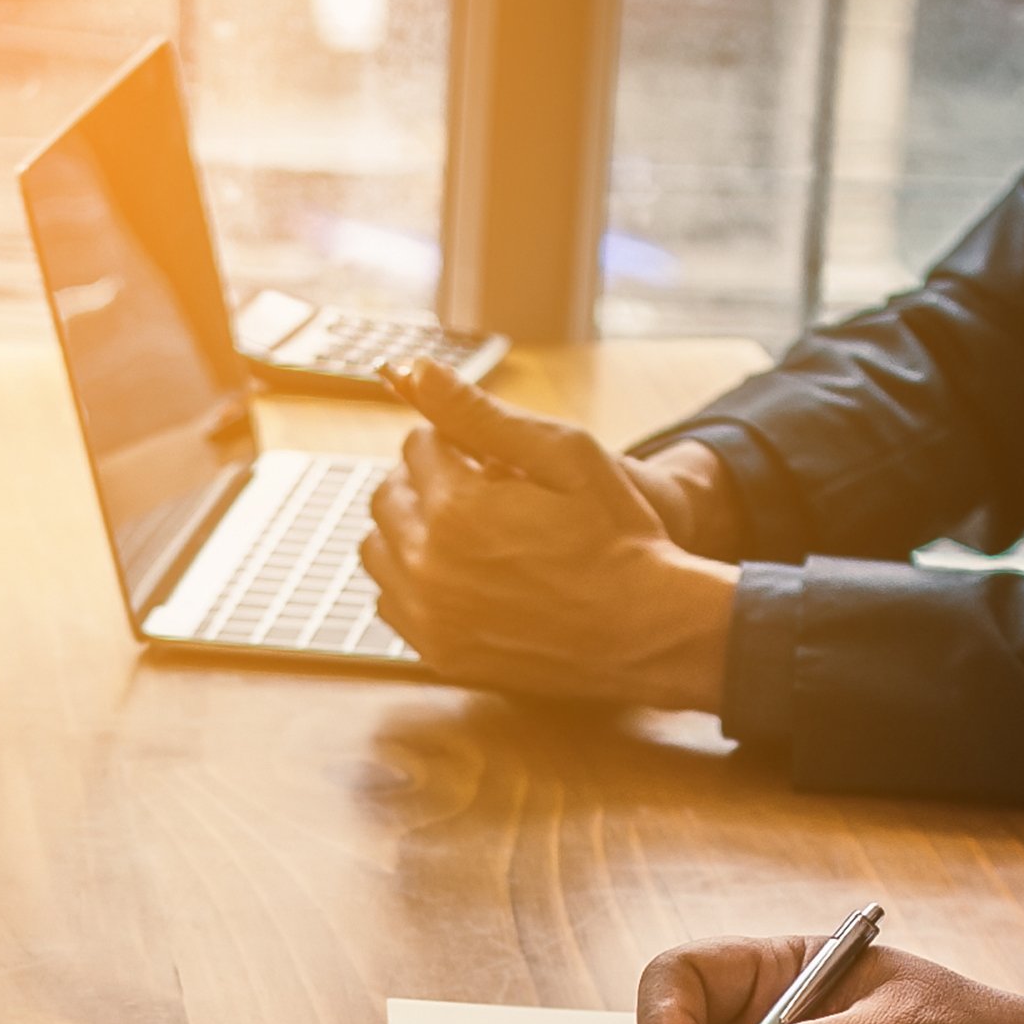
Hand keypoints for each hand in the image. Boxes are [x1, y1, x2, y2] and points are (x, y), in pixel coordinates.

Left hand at [359, 361, 737, 706]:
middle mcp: (428, 564)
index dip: (455, 442)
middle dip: (424, 481)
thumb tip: (418, 369)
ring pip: (379, 550)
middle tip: (475, 489)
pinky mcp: (438, 654)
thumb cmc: (616, 535)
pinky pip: (391, 603)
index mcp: (456, 507)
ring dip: (409, 528)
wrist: (644, 628)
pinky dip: (411, 581)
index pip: (418, 446)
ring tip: (463, 529)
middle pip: (388, 495)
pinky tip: (456, 574)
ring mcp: (429, 616)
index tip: (488, 457)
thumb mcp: (563, 454)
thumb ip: (480, 413)